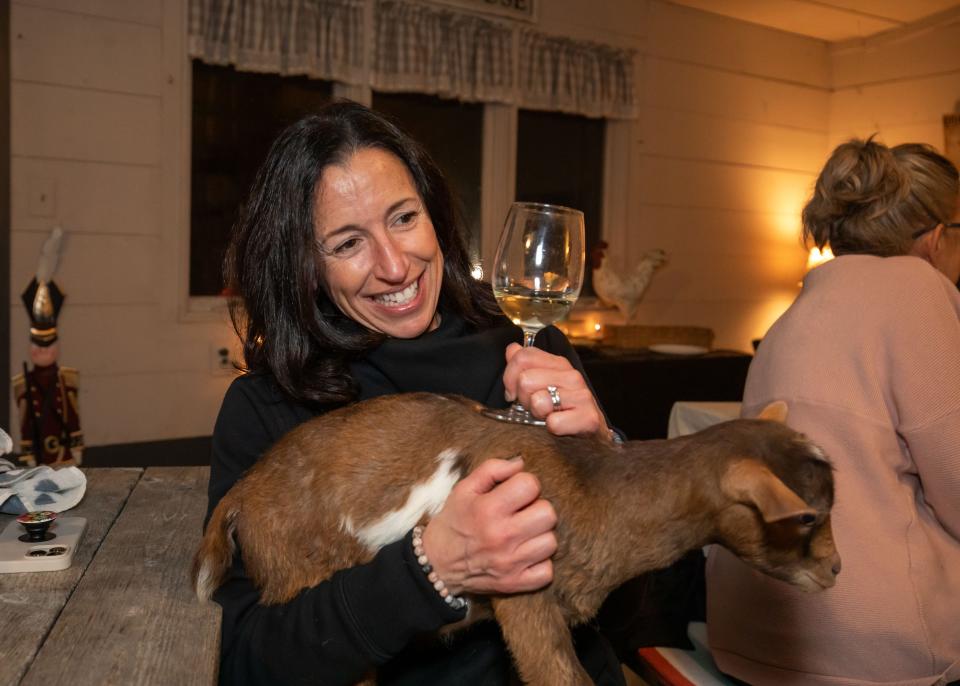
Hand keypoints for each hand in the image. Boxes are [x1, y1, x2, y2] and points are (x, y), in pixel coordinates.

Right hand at [421, 457, 556, 595]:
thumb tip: (521, 463)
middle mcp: (502, 536)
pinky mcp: (515, 583)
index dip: (525, 484)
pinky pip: (547, 572)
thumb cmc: (453, 522)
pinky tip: (525, 554)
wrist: (436, 565)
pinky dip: (540, 563)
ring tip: (524, 534)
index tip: (516, 492)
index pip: (530, 485)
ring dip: (540, 536)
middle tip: (523, 513)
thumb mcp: (464, 489)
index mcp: (488, 509)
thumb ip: (492, 469)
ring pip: (550, 542)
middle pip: (548, 514)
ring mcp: (510, 563)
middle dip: (537, 508)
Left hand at [502, 342, 605, 436]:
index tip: (514, 392)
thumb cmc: (562, 408)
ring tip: (548, 415)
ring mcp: (582, 396)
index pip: (523, 356)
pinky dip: (552, 428)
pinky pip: (554, 423)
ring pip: (538, 401)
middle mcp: (572, 376)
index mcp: (559, 364)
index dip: (510, 376)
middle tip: (535, 407)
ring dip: (537, 413)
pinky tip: (561, 425)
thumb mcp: (542, 383)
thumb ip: (525, 364)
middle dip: (523, 399)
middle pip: (525, 380)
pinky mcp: (588, 418)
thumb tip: (512, 349)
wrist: (591, 432)